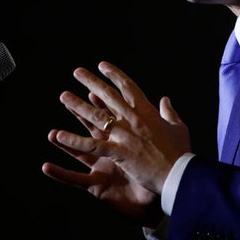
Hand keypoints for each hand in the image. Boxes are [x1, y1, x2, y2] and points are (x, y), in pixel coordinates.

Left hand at [42, 61, 190, 223]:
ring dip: (78, 106)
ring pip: (97, 116)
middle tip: (77, 72)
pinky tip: (59, 135)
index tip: (102, 65)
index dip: (114, 75)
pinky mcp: (119, 153)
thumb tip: (165, 99)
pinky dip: (75, 140)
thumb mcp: (178, 128)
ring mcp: (125, 135)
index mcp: (148, 112)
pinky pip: (92, 144)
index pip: (128, 87)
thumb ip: (169, 112)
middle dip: (91, 82)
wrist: (179, 175)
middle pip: (108, 96)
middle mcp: (134, 120)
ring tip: (64, 96)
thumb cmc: (181, 152)